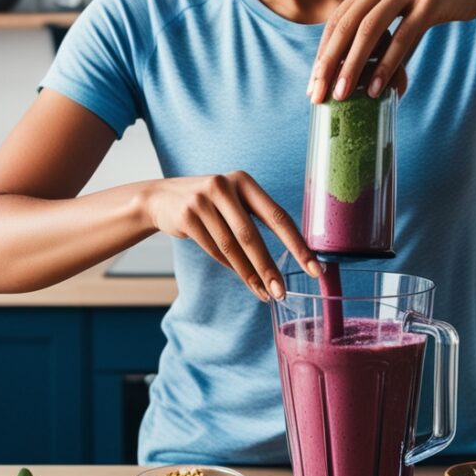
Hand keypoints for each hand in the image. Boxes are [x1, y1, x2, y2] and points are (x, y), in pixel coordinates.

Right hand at [145, 173, 320, 301]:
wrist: (161, 197)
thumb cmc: (209, 203)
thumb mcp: (232, 200)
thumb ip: (254, 218)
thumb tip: (290, 254)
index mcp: (244, 182)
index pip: (277, 216)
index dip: (297, 244)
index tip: (314, 268)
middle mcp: (224, 186)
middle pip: (251, 235)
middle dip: (268, 267)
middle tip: (282, 292)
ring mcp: (202, 200)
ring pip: (231, 247)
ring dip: (249, 274)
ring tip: (265, 293)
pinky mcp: (187, 216)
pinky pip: (213, 250)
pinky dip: (231, 267)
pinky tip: (244, 278)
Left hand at [307, 0, 475, 103]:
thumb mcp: (399, 2)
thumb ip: (377, 24)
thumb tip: (353, 68)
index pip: (338, 18)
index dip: (323, 52)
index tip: (314, 82)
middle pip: (347, 25)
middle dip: (329, 62)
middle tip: (319, 93)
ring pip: (370, 30)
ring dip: (353, 66)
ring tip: (342, 95)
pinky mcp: (430, 1)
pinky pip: (402, 37)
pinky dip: (387, 65)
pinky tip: (376, 87)